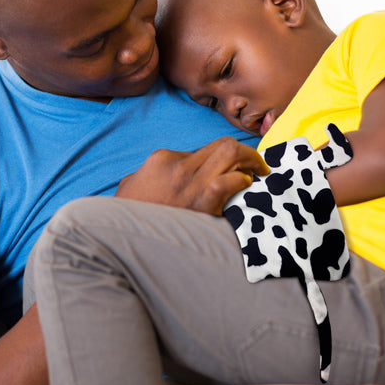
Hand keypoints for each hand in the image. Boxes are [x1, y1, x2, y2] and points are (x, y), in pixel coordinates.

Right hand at [116, 137, 268, 214]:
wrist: (124, 238)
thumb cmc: (128, 216)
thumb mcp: (130, 186)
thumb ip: (146, 174)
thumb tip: (156, 175)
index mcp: (163, 159)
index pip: (203, 150)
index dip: (219, 160)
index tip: (228, 171)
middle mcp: (179, 166)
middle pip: (222, 145)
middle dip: (244, 151)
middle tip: (256, 163)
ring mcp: (191, 183)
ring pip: (231, 153)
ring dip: (251, 160)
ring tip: (260, 171)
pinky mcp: (202, 203)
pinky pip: (230, 181)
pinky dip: (242, 181)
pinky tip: (246, 187)